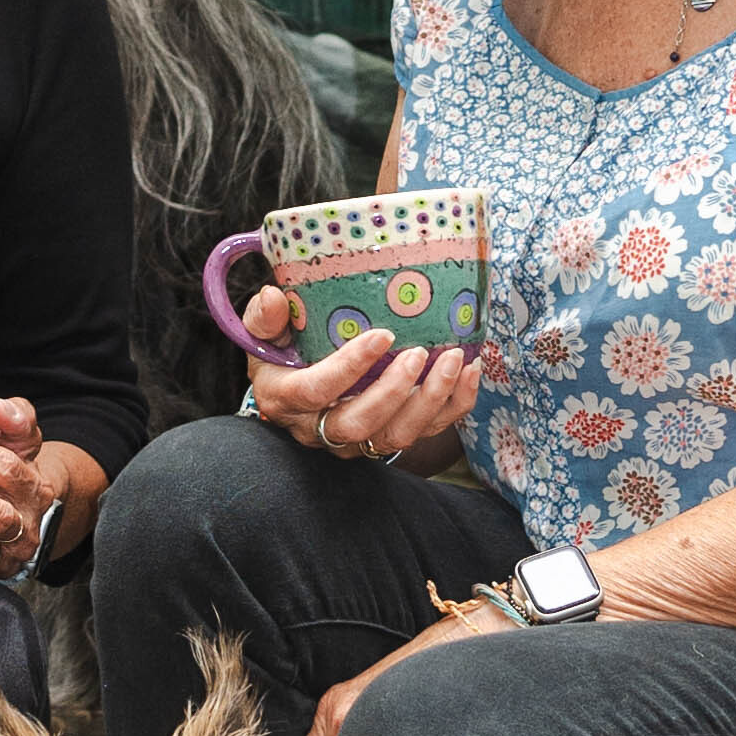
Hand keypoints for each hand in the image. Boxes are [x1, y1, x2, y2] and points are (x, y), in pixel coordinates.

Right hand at [241, 285, 478, 473]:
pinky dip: (454, 406)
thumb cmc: (281, 354)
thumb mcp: (264, 335)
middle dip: (394, 392)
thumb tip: (272, 296)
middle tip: (420, 353)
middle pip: (359, 425)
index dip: (348, 369)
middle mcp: (320, 429)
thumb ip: (265, 318)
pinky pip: (427, 432)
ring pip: (396, 437)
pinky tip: (471, 373)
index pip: (315, 392)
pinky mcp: (388, 438)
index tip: (380, 335)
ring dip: (431, 401)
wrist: (295, 390)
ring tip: (456, 361)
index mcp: (286, 399)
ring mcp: (357, 440)